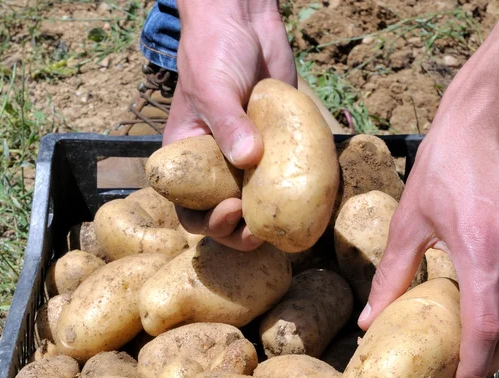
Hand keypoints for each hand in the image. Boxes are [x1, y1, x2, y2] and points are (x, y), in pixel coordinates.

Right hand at [165, 0, 295, 250]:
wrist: (245, 22)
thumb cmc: (214, 52)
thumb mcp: (213, 88)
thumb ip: (227, 124)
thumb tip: (249, 159)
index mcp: (189, 162)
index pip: (190, 209)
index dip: (208, 222)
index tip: (231, 209)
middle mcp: (217, 169)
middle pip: (225, 218)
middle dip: (240, 233)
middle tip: (260, 232)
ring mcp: (247, 164)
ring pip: (257, 208)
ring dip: (269, 222)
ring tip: (286, 224)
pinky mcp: (276, 152)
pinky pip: (283, 182)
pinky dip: (294, 196)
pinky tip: (309, 200)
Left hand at [358, 74, 498, 377]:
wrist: (494, 117)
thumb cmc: (446, 163)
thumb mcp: (410, 219)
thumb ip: (391, 275)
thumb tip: (367, 321)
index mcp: (483, 251)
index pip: (486, 329)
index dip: (471, 366)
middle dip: (490, 364)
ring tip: (475, 358)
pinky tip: (492, 320)